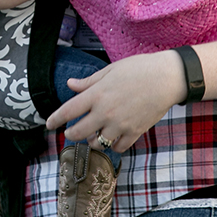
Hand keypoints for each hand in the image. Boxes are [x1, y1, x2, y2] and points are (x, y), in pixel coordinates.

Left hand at [44, 49, 186, 151]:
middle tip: (69, 133)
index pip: (68, 111)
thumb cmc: (139, 69)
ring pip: (97, 143)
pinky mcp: (134, 132)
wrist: (167, 78)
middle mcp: (105, 112)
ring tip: (92, 136)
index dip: (55, 119)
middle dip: (70, 134)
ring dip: (91, 141)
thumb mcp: (110, 70)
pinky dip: (112, 145)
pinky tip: (111, 138)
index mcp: (97, 94)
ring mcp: (120, 124)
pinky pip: (117, 147)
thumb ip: (89, 81)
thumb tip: (71, 84)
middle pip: (78, 132)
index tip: (49, 124)